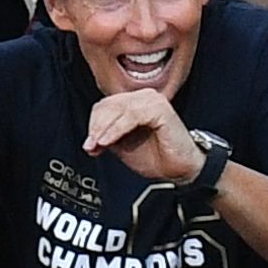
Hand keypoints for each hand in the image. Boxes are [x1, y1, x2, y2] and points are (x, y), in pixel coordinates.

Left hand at [85, 86, 204, 182]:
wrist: (179, 169)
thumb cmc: (156, 156)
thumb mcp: (122, 146)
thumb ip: (106, 137)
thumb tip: (89, 140)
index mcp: (133, 103)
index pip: (103, 106)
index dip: (93, 125)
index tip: (89, 145)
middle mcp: (142, 98)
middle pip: (107, 105)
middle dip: (96, 127)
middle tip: (91, 145)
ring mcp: (152, 100)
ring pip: (117, 108)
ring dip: (104, 128)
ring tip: (99, 144)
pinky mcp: (160, 108)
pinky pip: (131, 114)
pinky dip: (117, 128)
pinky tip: (109, 141)